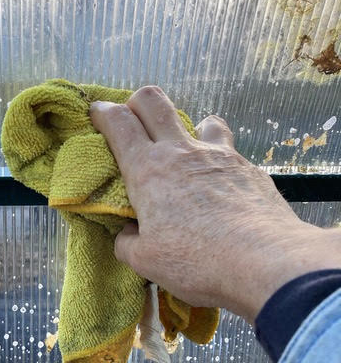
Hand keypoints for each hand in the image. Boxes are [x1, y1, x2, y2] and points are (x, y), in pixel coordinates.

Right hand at [90, 86, 340, 322]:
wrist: (264, 261)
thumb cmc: (197, 261)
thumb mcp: (146, 262)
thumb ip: (128, 242)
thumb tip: (129, 233)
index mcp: (148, 171)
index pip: (119, 124)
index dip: (103, 113)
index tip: (97, 113)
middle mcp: (181, 152)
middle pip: (154, 101)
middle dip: (137, 101)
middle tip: (134, 122)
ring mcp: (218, 155)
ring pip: (201, 119)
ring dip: (188, 128)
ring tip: (188, 153)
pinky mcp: (248, 167)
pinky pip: (228, 150)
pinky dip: (218, 159)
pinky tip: (222, 185)